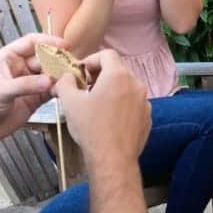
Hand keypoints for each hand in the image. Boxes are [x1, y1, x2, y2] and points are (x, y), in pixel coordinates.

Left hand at [0, 33, 64, 146]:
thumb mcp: (0, 91)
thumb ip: (25, 85)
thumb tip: (49, 81)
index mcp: (9, 58)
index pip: (32, 42)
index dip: (48, 41)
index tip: (65, 45)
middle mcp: (21, 68)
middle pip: (45, 58)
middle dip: (59, 61)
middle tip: (73, 65)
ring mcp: (29, 83)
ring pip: (50, 75)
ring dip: (61, 76)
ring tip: (72, 79)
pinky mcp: (34, 99)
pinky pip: (51, 91)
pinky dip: (59, 90)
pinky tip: (65, 91)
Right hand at [53, 49, 150, 168]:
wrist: (112, 158)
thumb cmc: (91, 128)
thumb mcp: (70, 102)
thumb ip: (65, 82)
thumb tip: (67, 77)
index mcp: (119, 75)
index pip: (107, 54)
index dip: (91, 60)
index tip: (81, 73)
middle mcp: (136, 85)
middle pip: (118, 70)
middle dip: (100, 75)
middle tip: (85, 88)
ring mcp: (144, 101)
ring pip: (126, 87)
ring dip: (111, 90)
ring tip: (96, 104)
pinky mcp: (147, 117)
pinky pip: (133, 104)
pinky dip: (121, 105)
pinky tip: (109, 119)